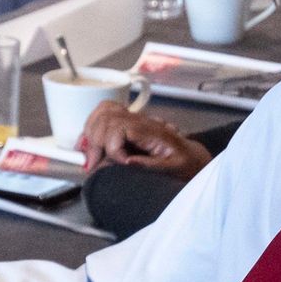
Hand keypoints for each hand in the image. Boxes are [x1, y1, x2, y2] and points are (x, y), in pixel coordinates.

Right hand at [80, 102, 213, 179]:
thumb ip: (152, 166)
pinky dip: (91, 128)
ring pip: (103, 112)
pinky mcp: (127, 124)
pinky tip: (88, 145)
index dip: (112, 146)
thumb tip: (128, 162)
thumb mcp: (174, 169)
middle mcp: (140, 121)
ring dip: (90, 133)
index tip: (117, 164)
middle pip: (107, 118)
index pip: (120, 127)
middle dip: (95, 142)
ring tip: (90, 156)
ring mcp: (133, 120)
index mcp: (152, 131)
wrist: (192, 156)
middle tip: (93, 165)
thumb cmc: (185, 163)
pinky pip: (104, 116)